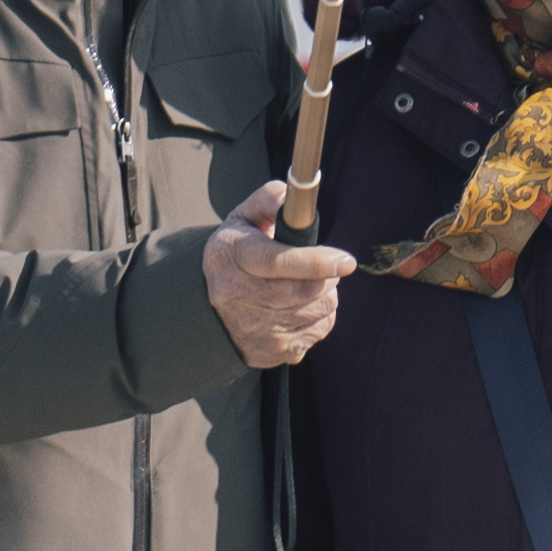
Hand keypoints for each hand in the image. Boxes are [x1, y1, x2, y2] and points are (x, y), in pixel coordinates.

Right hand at [204, 181, 353, 368]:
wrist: (205, 306)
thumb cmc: (237, 251)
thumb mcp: (244, 217)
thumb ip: (269, 199)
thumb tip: (291, 198)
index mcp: (233, 256)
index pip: (278, 262)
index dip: (316, 262)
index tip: (346, 261)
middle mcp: (237, 296)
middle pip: (303, 292)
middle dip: (328, 277)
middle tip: (328, 266)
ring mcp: (251, 329)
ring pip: (315, 312)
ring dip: (326, 296)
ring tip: (312, 284)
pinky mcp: (265, 352)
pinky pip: (315, 334)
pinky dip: (321, 318)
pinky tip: (305, 306)